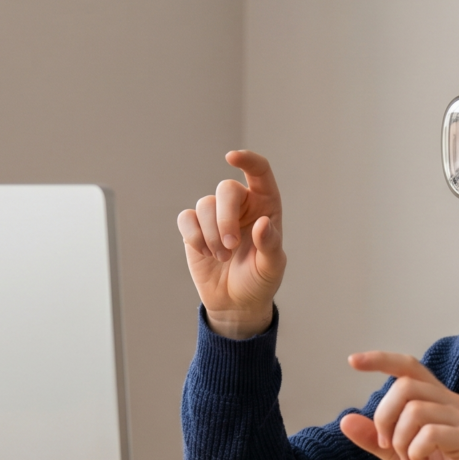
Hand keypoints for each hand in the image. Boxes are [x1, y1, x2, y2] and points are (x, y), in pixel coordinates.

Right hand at [178, 150, 285, 338]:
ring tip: (222, 258)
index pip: (259, 172)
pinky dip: (194, 236)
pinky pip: (186, 219)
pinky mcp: (195, 228)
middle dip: (225, 218)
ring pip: (204, 205)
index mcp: (265, 206)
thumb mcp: (271, 268)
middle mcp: (241, 205)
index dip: (247, 160)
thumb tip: (262, 223)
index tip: (231, 157)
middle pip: (226, 189)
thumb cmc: (259, 281)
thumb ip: (270, 245)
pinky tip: (205, 253)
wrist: (235, 303)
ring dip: (211, 235)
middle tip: (230, 246)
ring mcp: (216, 216)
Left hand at [339, 352, 458, 459]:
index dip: (381, 360)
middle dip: (384, 417)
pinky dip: (416, 452)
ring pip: (415, 410)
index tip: (352, 361)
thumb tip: (345, 420)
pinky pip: (430, 433)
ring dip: (400, 441)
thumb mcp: (402, 459)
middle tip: (388, 446)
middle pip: (405, 385)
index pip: (408, 367)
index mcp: (436, 401)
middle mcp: (451, 403)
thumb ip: (377, 440)